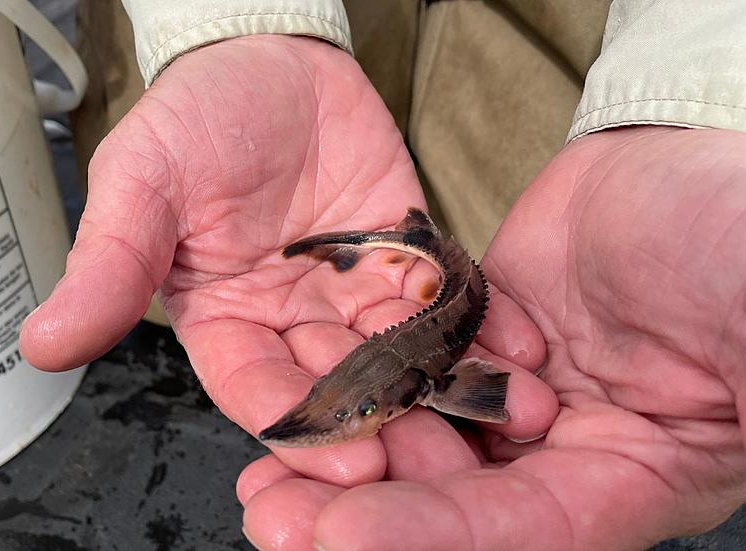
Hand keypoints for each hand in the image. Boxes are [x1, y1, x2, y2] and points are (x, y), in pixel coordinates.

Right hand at [20, 36, 555, 487]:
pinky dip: (476, 326)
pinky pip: (443, 302)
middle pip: (338, 393)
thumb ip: (109, 266)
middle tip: (442, 468)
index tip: (348, 456)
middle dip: (388, 429)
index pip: (258, 391)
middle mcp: (291, 324)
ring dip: (443, 391)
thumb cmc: (195, 115)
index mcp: (223, 323)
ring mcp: (353, 296)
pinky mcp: (407, 259)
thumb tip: (42, 344)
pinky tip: (516, 351)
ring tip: (498, 419)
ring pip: (398, 360)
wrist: (268, 54)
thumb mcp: (142, 183)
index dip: (298, 423)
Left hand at [239, 127, 745, 549]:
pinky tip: (297, 393)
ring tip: (263, 475)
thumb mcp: (743, 325)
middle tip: (275, 517)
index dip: (431, 538)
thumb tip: (633, 459)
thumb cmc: (736, 238)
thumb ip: (717, 404)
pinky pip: (403, 356)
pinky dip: (358, 375)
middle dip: (365, 510)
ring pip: (415, 430)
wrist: (688, 155)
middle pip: (453, 496)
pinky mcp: (468, 328)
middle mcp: (559, 443)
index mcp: (630, 472)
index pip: (525, 527)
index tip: (339, 540)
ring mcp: (507, 383)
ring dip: (345, 451)